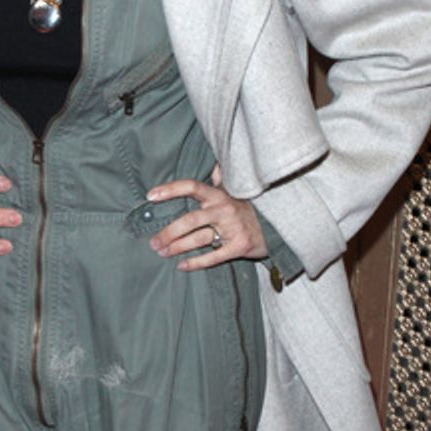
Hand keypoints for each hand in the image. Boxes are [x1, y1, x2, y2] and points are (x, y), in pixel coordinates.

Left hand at [146, 164, 267, 270]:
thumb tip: (214, 164)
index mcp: (219, 194)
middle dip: (169, 232)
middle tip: (153, 243)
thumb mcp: (236, 192)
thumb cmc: (249, 209)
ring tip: (162, 253)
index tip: (151, 196)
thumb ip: (222, 179)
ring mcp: (232, 228)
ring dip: (177, 247)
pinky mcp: (240, 246)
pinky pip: (213, 256)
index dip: (170, 190)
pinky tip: (181, 266)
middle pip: (190, 220)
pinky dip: (196, 263)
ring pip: (198, 239)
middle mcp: (224, 209)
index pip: (192, 187)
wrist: (279, 226)